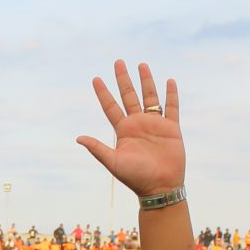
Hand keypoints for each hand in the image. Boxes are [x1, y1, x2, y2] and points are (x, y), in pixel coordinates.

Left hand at [76, 60, 184, 198]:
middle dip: (123, 79)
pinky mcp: (172, 128)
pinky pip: (171, 107)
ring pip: (150, 97)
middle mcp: (137, 124)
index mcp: (123, 131)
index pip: (110, 107)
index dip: (103, 93)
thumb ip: (98, 149)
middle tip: (118, 62)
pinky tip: (169, 81)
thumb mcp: (114, 162)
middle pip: (129, 96)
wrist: (160, 187)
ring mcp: (155, 124)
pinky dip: (171, 94)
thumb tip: (78, 137)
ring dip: (146, 81)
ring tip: (141, 64)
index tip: (95, 78)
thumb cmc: (136, 178)